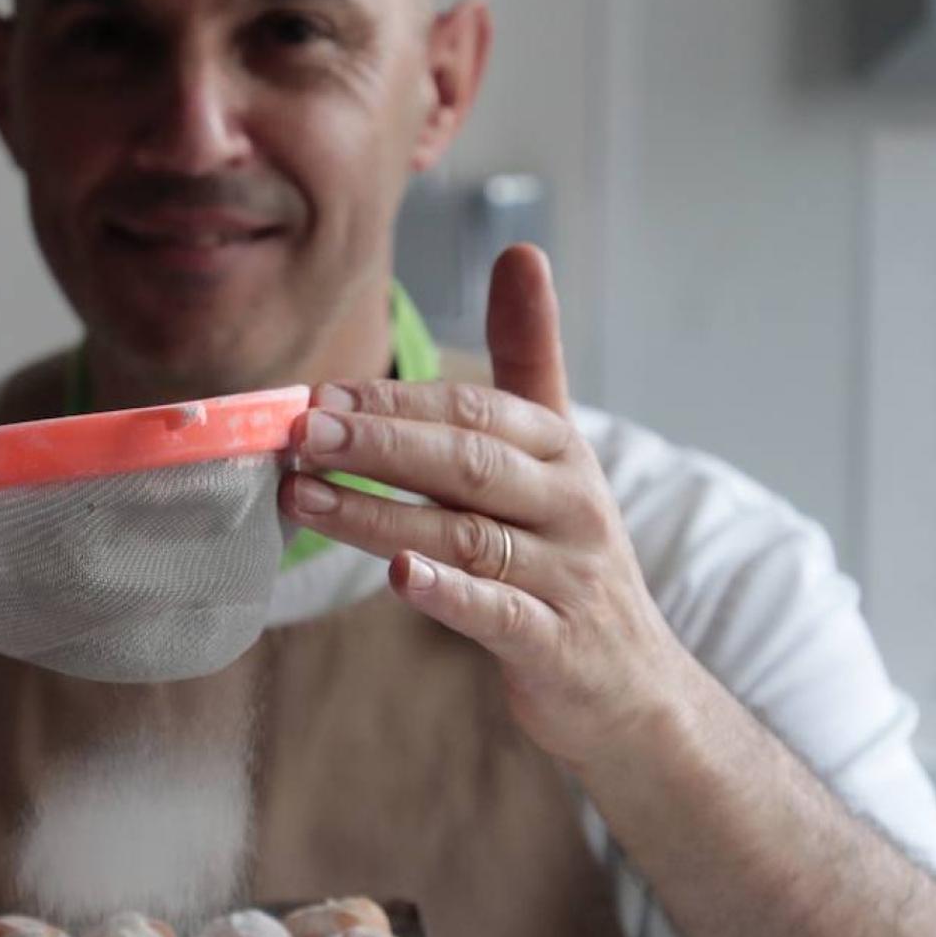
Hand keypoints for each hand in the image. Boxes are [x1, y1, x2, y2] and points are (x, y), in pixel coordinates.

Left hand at [279, 246, 698, 767]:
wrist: (634, 685)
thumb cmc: (571, 556)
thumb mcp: (559, 452)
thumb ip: (531, 359)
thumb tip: (523, 251)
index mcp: (562, 452)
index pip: (475, 413)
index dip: (397, 402)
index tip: (320, 396)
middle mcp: (571, 505)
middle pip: (469, 464)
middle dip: (382, 444)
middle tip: (301, 433)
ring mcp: (568, 576)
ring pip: (469, 537)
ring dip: (380, 516)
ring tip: (306, 498)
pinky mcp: (557, 644)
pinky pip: (500, 613)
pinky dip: (449, 595)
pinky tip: (398, 577)